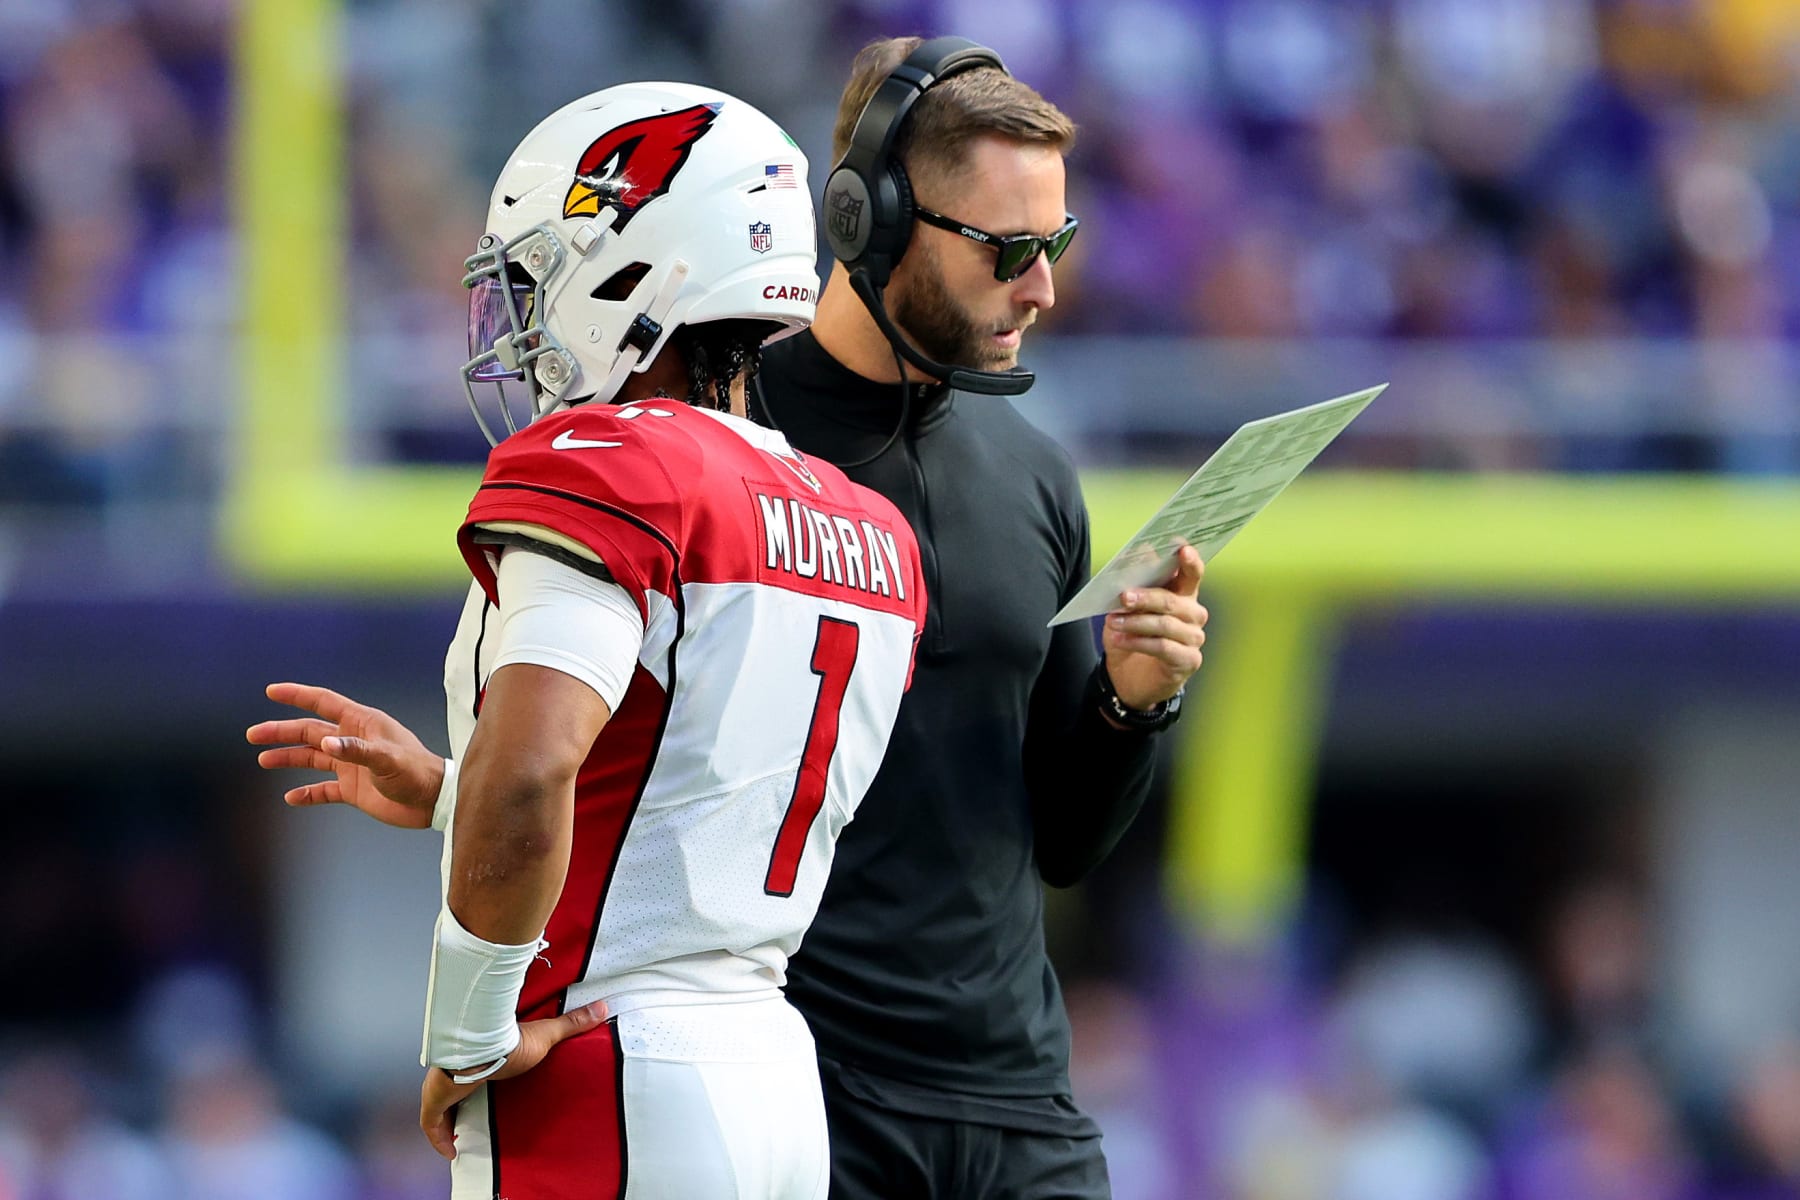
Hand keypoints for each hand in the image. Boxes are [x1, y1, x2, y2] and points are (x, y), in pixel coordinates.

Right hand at [247, 682, 444, 828]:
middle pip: (310, 731)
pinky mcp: (354, 789)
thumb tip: (326, 744)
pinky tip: (291, 797)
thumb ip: (357, 751)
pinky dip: (307, 792)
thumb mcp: (388, 759)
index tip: (271, 691)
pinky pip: (323, 789)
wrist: (433, 802)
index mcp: (362, 724)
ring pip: (312, 757)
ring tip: (263, 760)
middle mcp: (353, 741)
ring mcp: (352, 765)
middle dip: (281, 731)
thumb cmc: (417, 773)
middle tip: (253, 734)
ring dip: (288, 758)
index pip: (324, 703)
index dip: (298, 695)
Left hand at [419, 1000, 607, 1159]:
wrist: (481, 1046)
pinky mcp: (436, 1099)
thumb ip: (571, 1023)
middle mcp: (457, 1068)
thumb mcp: (546, 1034)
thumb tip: (601, 1008)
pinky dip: (439, 1138)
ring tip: (458, 1137)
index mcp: (481, 1053)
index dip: (477, 1077)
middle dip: (460, 1102)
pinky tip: (449, 1151)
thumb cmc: (508, 1040)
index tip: (484, 1083)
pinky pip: (432, 1124)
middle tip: (471, 1114)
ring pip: (440, 1106)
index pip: (474, 1065)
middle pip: (454, 1088)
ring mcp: (443, 1084)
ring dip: (447, 1120)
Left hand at [1101, 545, 1207, 712]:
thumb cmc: (1132, 635)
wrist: (1128, 678)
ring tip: (1114, 621)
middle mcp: (1194, 615)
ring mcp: (1193, 639)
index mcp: (1183, 595)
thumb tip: (1140, 554)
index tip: (1182, 548)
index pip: (1193, 574)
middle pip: (1172, 601)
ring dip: (1136, 622)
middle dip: (1146, 597)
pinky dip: (1138, 642)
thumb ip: (1137, 583)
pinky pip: (1162, 647)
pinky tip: (1120, 640)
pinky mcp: (1188, 660)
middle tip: (1123, 596)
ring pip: (1165, 625)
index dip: (1190, 561)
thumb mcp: (1128, 608)